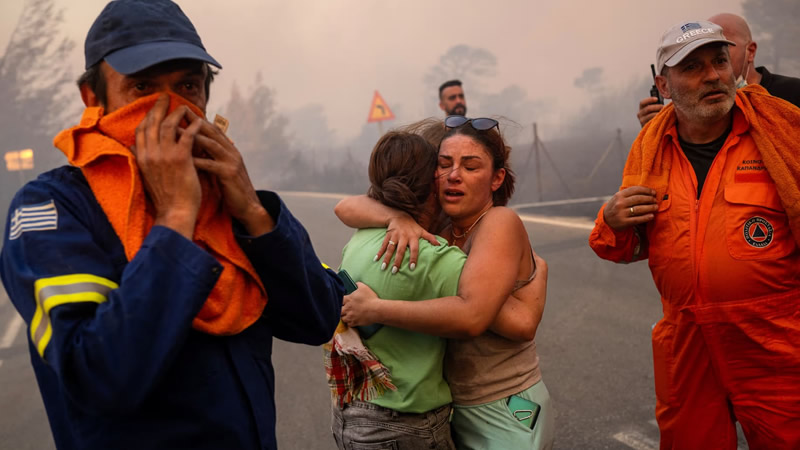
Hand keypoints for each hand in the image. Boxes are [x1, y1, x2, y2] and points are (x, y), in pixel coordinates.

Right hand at [134, 94, 201, 238]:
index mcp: (141, 158)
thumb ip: (140, 160)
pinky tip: (198, 121)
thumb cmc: (165, 197)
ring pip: (168, 126)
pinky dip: (192, 126)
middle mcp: (150, 154)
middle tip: (166, 96)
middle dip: (159, 107)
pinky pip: (187, 135)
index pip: (141, 130)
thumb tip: (132, 147)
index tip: (154, 108)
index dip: (147, 116)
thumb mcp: (146, 176)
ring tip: (185, 106)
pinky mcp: (180, 159)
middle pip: (152, 123)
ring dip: (177, 113)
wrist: (175, 212)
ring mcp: (164, 156)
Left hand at [185, 108, 274, 235]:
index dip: (197, 119)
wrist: (248, 207)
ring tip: (175, 131)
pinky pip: (211, 164)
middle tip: (177, 112)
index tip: (181, 111)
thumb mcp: (222, 168)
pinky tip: (183, 158)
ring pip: (211, 144)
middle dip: (194, 121)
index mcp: (230, 149)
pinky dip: (197, 160)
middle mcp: (232, 152)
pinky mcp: (229, 174)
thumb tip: (194, 147)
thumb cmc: (231, 189)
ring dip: (193, 136)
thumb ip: (212, 157)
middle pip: (212, 131)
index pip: (212, 129)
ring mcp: (232, 162)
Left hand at [341, 282, 378, 326]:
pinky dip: (349, 323)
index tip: (343, 302)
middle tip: (344, 309)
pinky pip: (349, 324)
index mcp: (348, 299)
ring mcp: (351, 316)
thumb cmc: (370, 298)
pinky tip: (352, 320)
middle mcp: (347, 308)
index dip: (340, 301)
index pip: (339, 300)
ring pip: (342, 318)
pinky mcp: (355, 322)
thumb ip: (358, 284)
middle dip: (341, 310)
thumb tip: (356, 283)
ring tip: (347, 315)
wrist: (376, 309)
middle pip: (339, 310)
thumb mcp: (364, 288)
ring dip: (344, 317)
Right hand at [375, 214, 439, 272]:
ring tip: (383, 268)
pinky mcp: (388, 235)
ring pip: (390, 248)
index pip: (414, 249)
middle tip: (395, 271)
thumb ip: (431, 238)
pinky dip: (379, 252)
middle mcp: (403, 237)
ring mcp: (395, 236)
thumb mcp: (422, 230)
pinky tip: (376, 259)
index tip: (412, 268)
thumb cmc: (412, 226)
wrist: (399, 215)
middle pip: (400, 250)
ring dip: (386, 258)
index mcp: (413, 237)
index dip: (413, 258)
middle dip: (397, 261)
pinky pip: (383, 244)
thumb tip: (440, 245)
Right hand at [603, 186, 657, 230]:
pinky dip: (646, 217)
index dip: (646, 190)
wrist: (606, 220)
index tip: (653, 192)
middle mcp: (620, 203)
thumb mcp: (618, 198)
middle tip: (655, 200)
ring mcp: (621, 213)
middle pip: (638, 199)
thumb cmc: (616, 207)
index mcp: (619, 195)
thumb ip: (629, 194)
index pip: (635, 190)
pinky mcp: (624, 222)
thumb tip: (647, 191)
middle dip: (649, 199)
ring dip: (650, 208)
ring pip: (639, 209)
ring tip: (655, 207)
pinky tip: (651, 216)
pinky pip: (637, 219)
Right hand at [637, 97, 663, 126]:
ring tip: (664, 113)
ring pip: (651, 115)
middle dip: (657, 107)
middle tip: (664, 107)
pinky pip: (652, 121)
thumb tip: (666, 99)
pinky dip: (658, 119)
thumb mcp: (653, 110)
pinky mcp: (645, 126)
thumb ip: (656, 105)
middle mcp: (640, 114)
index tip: (657, 99)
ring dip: (658, 113)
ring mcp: (642, 120)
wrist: (651, 128)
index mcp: (641, 108)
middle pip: (648, 108)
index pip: (642, 102)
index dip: (649, 100)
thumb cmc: (654, 116)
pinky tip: (662, 118)